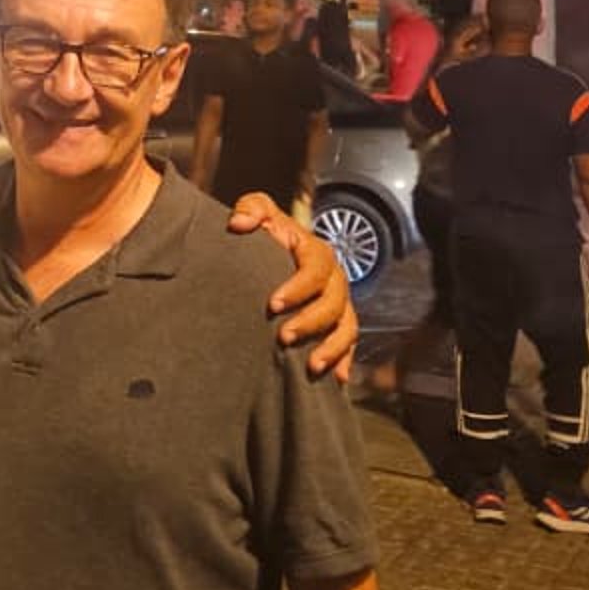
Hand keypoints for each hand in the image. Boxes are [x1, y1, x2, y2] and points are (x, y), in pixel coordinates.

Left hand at [225, 195, 357, 379]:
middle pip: (333, 303)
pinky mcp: (338, 325)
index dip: (298, 288)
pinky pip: (349, 344)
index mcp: (316, 252)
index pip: (315, 270)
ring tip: (310, 366)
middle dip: (310, 322)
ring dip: (331, 347)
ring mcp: (339, 303)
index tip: (272, 304)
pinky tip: (335, 380)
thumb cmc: (265, 234)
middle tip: (283, 337)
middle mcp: (334, 278)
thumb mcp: (257, 212)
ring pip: (346, 327)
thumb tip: (239, 224)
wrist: (272, 256)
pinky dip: (344, 361)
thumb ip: (251, 209)